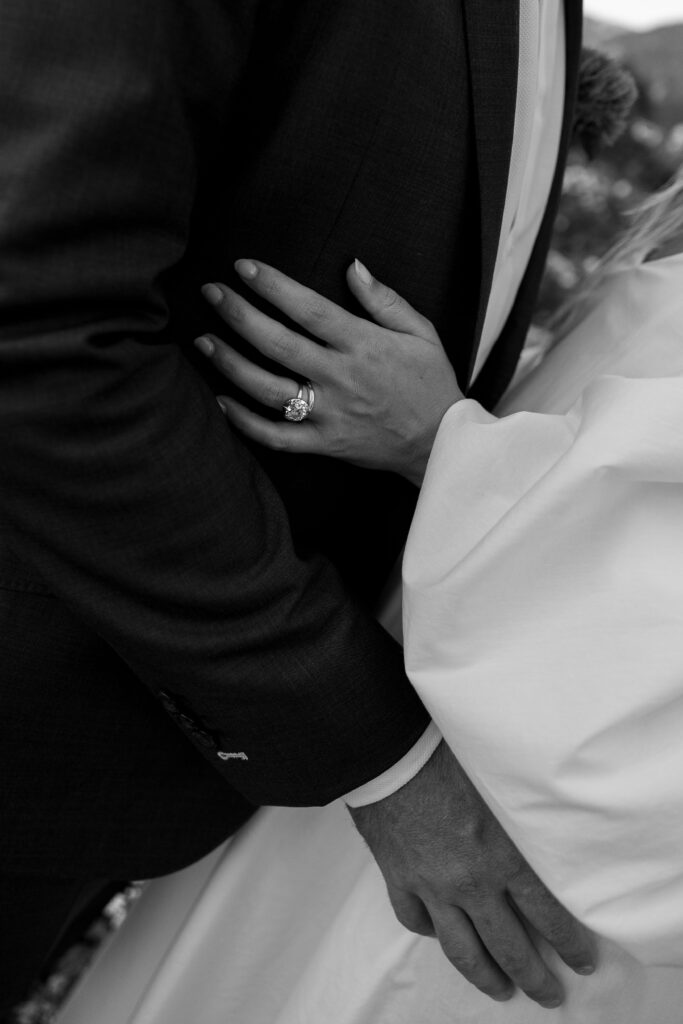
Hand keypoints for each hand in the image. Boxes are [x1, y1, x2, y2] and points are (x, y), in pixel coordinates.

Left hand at [194, 259, 462, 485]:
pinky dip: (245, 422)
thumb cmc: (430, 384)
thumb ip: (385, 299)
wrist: (441, 444)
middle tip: (210, 292)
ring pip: (268, 389)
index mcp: (364, 345)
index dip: (273, 286)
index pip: (309, 309)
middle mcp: (341, 378)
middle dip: (239, 315)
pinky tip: (221, 400)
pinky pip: (276, 436)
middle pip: (278, 344)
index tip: (243, 267)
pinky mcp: (324, 444)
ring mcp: (329, 414)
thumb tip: (353, 265)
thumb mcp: (422, 332)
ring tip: (203, 341)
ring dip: (231, 364)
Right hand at [349, 742, 595, 1008]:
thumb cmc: (446, 756)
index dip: (568, 944)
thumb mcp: (502, 781)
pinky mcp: (398, 877)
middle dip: (534, 977)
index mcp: (501, 855)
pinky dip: (429, 931)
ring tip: (502, 990)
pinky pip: (415, 919)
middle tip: (549, 994)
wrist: (390, 752)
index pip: (546, 914)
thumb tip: (554, 820)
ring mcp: (431, 885)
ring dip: (486, 976)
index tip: (582, 962)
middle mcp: (469, 881)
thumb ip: (526, 813)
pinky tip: (441, 935)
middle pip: (508, 945)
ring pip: (462, 949)